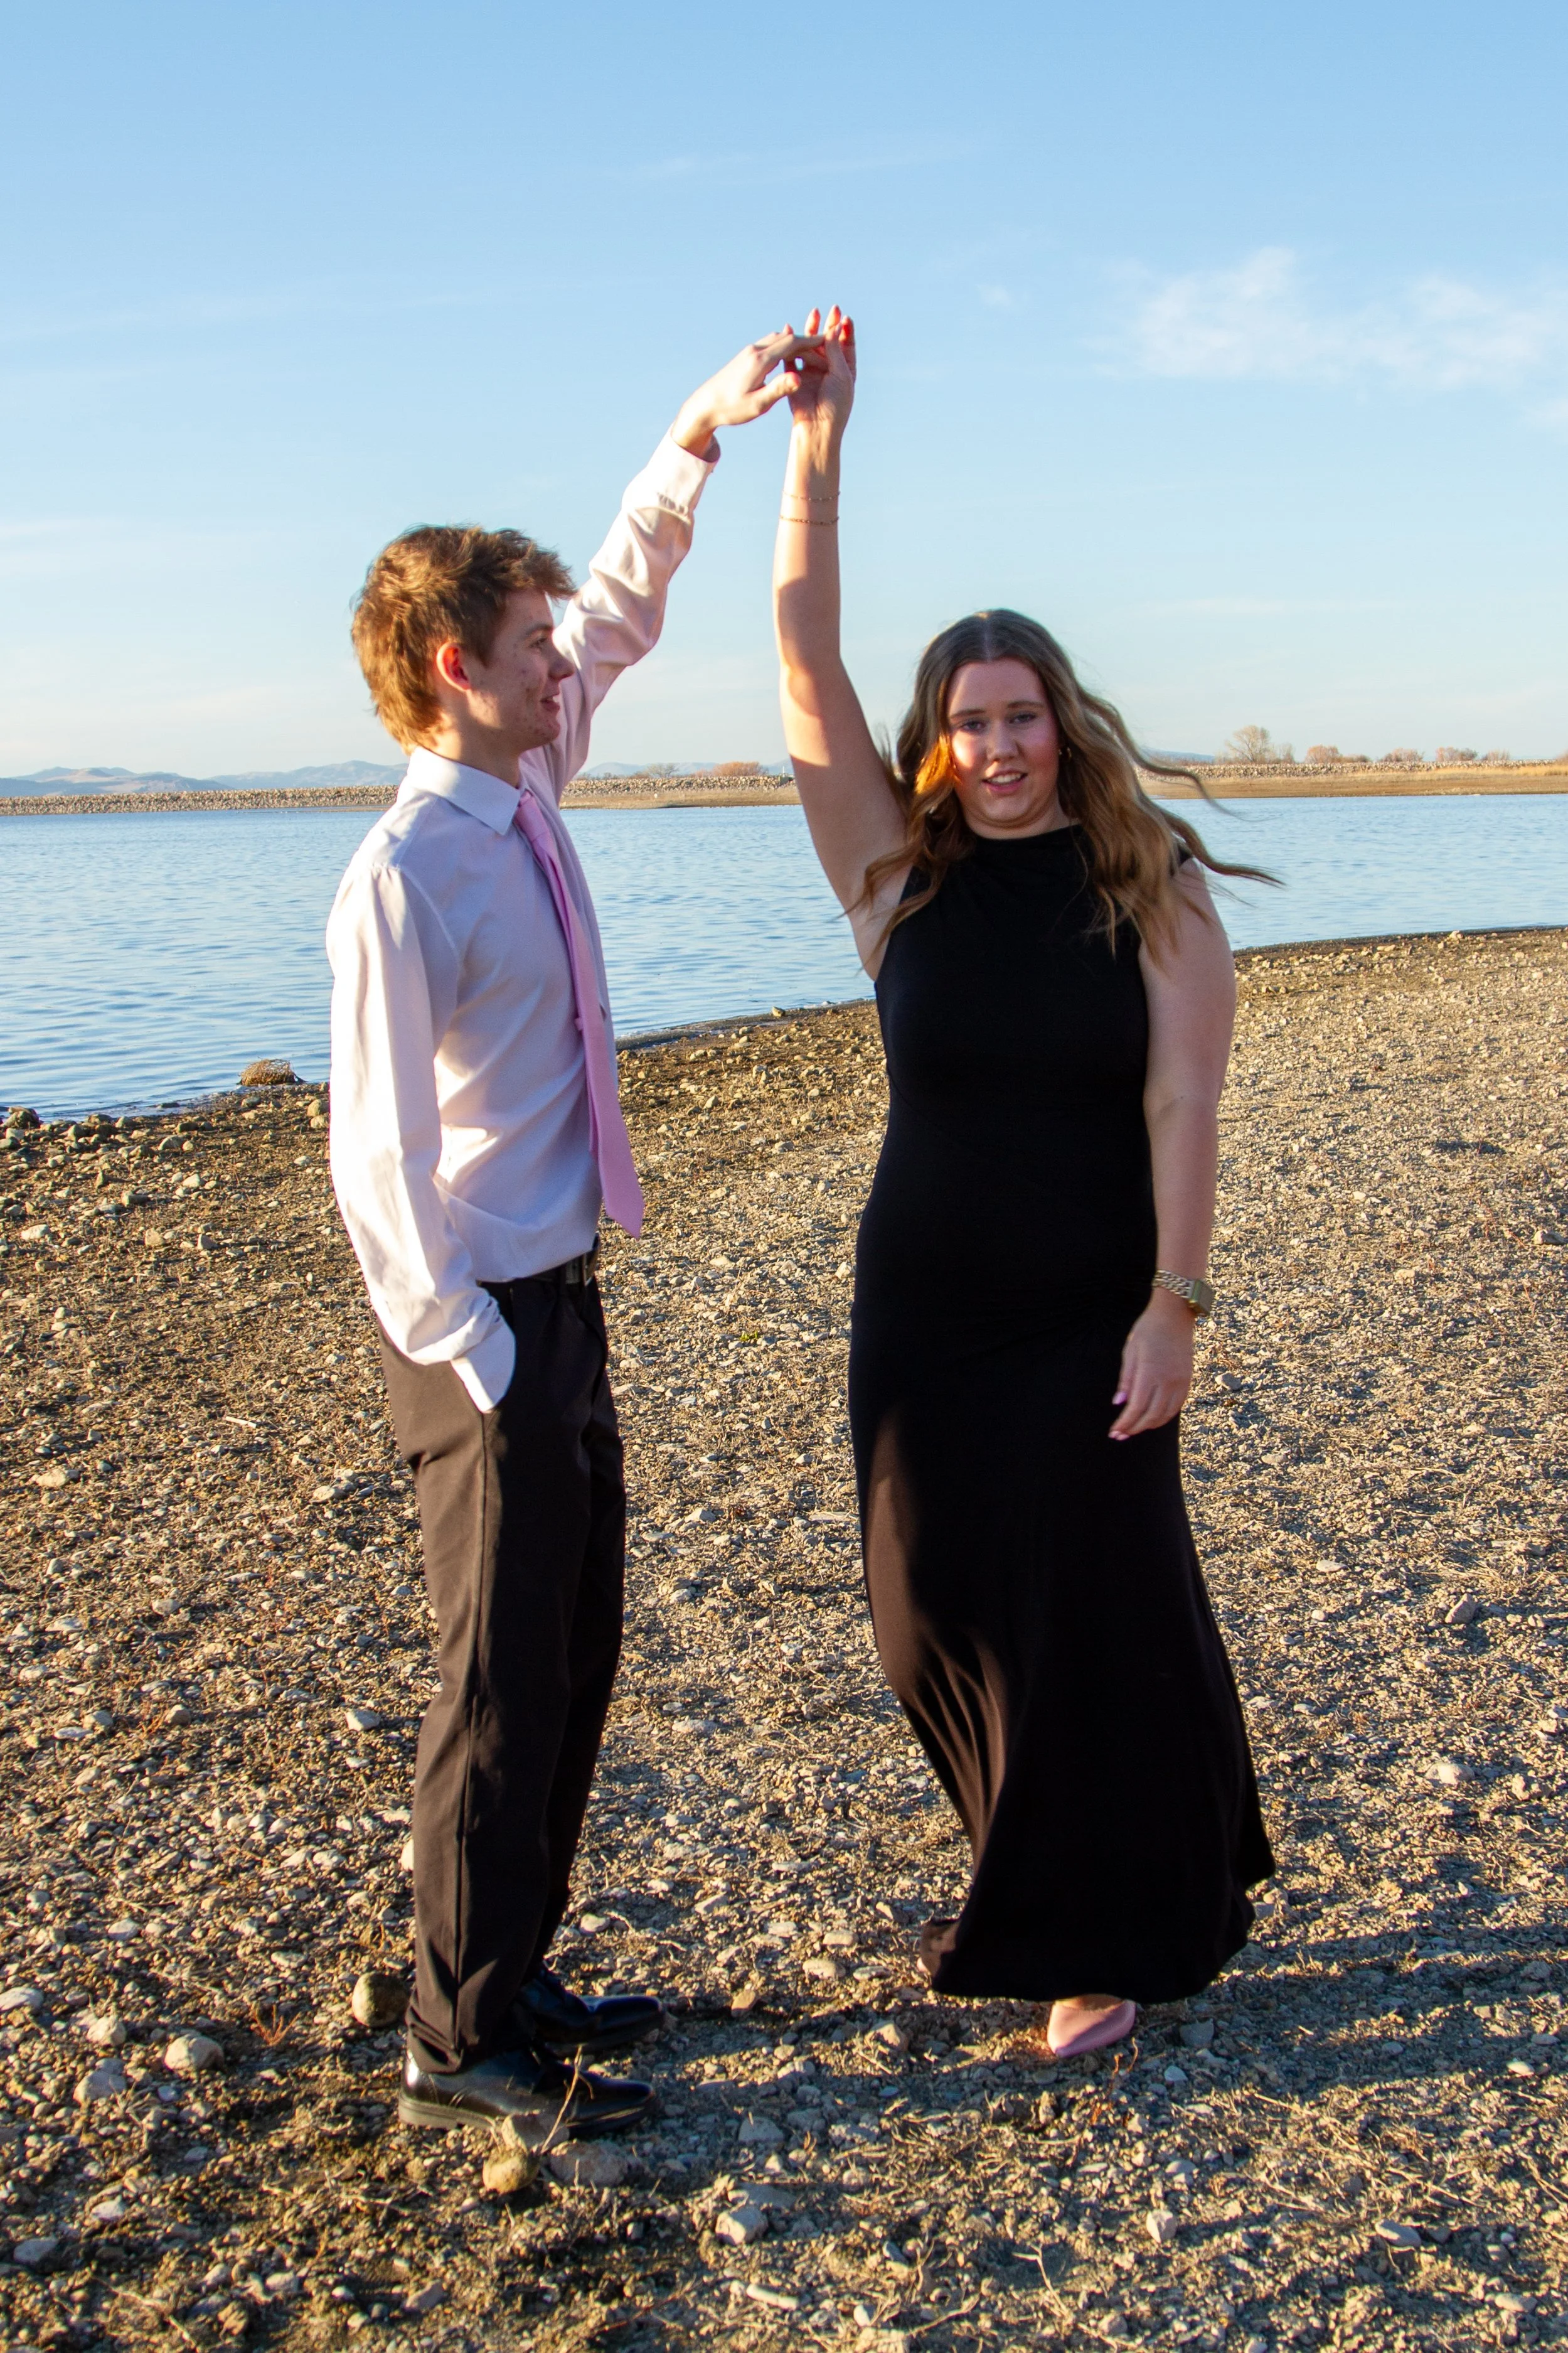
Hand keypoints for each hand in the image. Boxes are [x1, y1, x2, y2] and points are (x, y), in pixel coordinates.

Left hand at [671, 327, 829, 457]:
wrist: (705, 405)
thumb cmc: (731, 408)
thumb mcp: (758, 404)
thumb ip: (779, 389)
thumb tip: (798, 377)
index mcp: (760, 361)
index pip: (791, 344)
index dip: (811, 342)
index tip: (827, 342)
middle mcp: (755, 351)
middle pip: (786, 337)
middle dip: (806, 340)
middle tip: (824, 345)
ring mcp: (749, 352)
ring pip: (777, 338)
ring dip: (794, 341)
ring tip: (810, 349)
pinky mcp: (745, 356)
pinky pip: (769, 343)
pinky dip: (783, 345)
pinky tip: (789, 352)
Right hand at [787, 304, 855, 448]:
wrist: (816, 427)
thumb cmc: (835, 404)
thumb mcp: (841, 374)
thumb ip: (835, 350)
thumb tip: (833, 327)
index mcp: (844, 370)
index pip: (846, 345)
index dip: (846, 330)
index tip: (845, 317)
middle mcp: (828, 369)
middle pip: (828, 342)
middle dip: (830, 325)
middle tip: (832, 309)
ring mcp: (811, 372)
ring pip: (811, 346)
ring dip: (812, 330)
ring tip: (814, 314)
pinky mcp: (795, 377)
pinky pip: (791, 357)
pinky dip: (790, 344)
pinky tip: (790, 328)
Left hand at [1109, 1289, 1194, 1439]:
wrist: (1175, 1315)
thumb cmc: (1148, 1330)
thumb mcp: (1130, 1351)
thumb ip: (1126, 1379)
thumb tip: (1119, 1403)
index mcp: (1150, 1373)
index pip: (1137, 1407)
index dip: (1125, 1423)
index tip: (1115, 1431)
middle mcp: (1168, 1381)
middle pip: (1151, 1415)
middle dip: (1134, 1428)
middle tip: (1120, 1435)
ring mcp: (1181, 1381)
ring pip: (1166, 1414)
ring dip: (1149, 1425)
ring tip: (1134, 1429)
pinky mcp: (1188, 1380)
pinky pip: (1177, 1406)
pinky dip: (1164, 1417)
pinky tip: (1153, 1419)